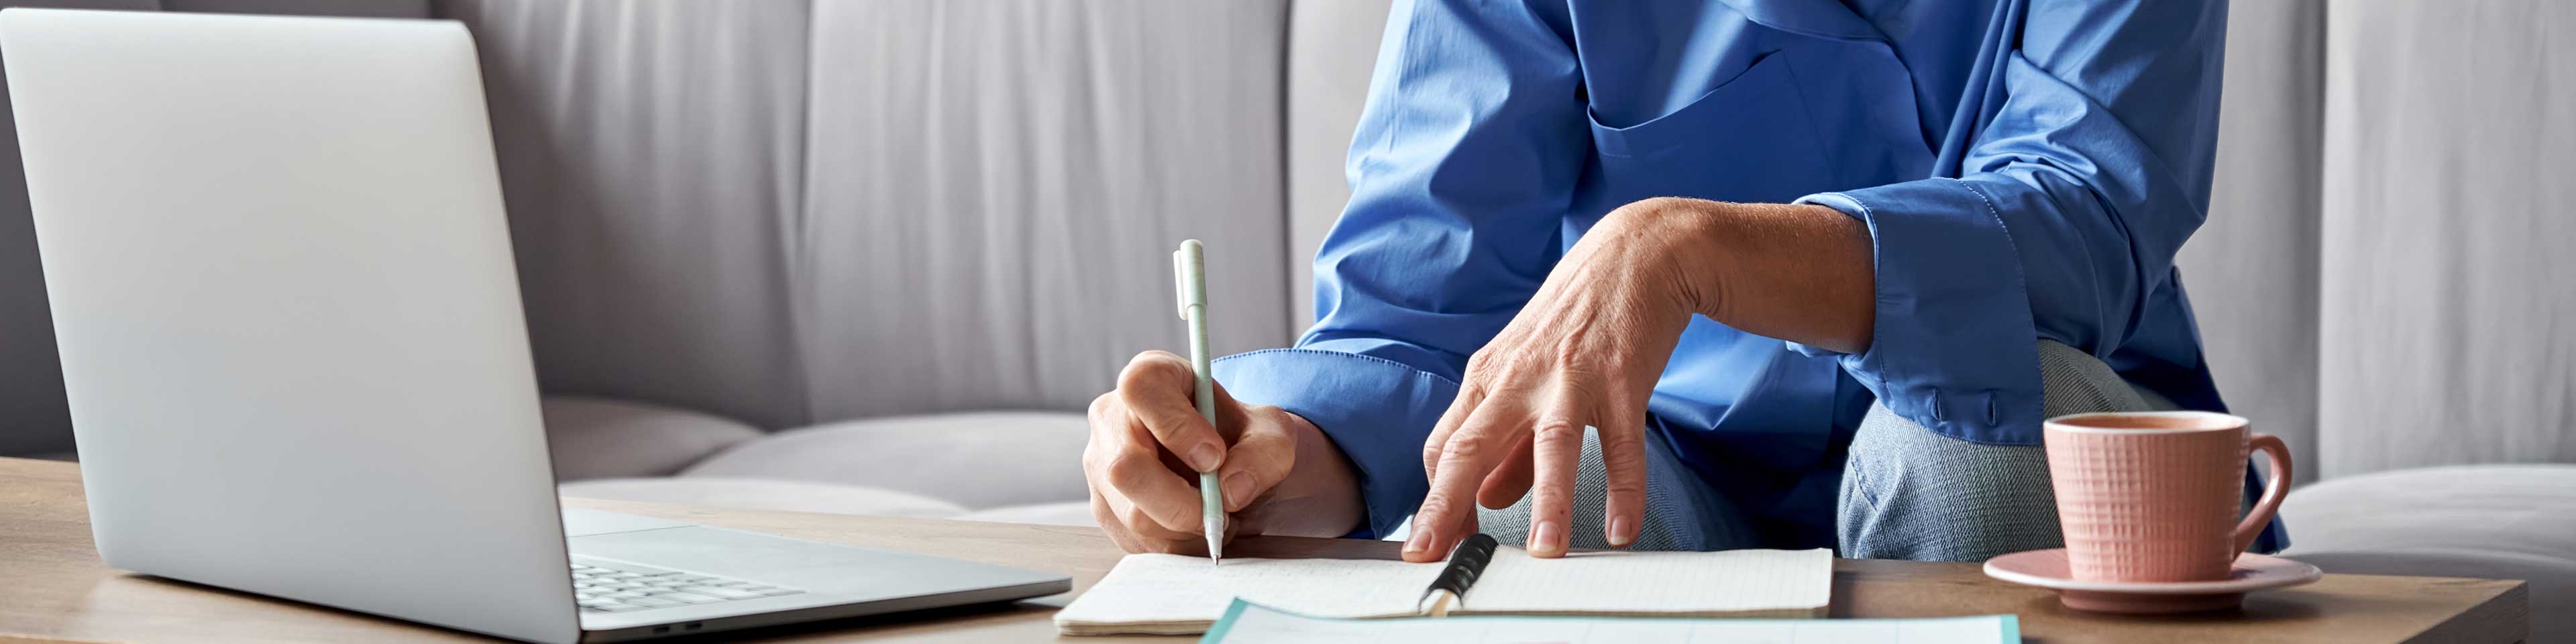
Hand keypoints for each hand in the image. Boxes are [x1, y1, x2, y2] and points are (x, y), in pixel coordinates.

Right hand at [1083, 351, 1364, 553]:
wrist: (1232, 468)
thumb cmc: (1243, 439)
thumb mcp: (1272, 435)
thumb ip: (1264, 454)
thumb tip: (1231, 489)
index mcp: (1151, 377)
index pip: (1142, 390)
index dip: (1177, 426)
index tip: (1215, 457)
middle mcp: (1112, 417)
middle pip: (1125, 467)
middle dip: (1181, 502)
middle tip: (1222, 511)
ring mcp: (1100, 465)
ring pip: (1131, 513)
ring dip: (1185, 529)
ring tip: (1217, 517)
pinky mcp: (1104, 507)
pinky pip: (1136, 540)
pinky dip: (1176, 545)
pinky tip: (1197, 528)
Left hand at [1402, 203, 1706, 560]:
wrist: (1635, 254)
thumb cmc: (1574, 321)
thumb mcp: (1526, 374)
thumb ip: (1505, 444)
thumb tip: (1483, 500)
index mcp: (1488, 379)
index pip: (1443, 447)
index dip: (1435, 499)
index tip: (1433, 545)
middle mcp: (1519, 379)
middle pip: (1470, 446)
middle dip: (1446, 506)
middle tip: (1432, 557)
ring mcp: (1571, 378)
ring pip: (1550, 446)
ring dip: (1547, 502)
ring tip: (1545, 555)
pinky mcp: (1623, 379)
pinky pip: (1623, 443)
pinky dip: (1624, 489)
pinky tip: (1622, 531)